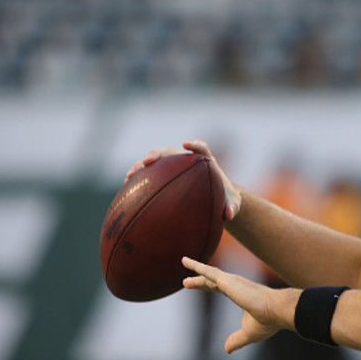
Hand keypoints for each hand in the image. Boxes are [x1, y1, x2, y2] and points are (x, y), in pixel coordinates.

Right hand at [124, 139, 241, 220]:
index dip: (195, 145)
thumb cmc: (225, 199)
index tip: (187, 144)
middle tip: (147, 160)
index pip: (201, 149)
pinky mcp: (165, 178)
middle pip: (171, 152)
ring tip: (129, 175)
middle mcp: (187, 162)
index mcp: (206, 163)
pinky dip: (140, 181)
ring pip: (156, 163)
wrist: (216, 200)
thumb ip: (233, 207)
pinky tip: (127, 190)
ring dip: (142, 166)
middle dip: (158, 154)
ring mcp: (174, 169)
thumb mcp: (233, 204)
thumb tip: (228, 214)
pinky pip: (151, 177)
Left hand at [182, 256, 296, 352]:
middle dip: (200, 280)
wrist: (276, 311)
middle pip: (212, 280)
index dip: (209, 286)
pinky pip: (208, 272)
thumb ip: (236, 340)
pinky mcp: (227, 281)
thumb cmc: (267, 321)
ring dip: (196, 268)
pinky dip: (197, 266)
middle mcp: (235, 284)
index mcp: (240, 294)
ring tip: (184, 261)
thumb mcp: (248, 334)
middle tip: (186, 281)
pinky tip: (187, 263)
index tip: (199, 285)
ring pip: (209, 273)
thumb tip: (227, 349)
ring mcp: (231, 281)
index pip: (220, 288)